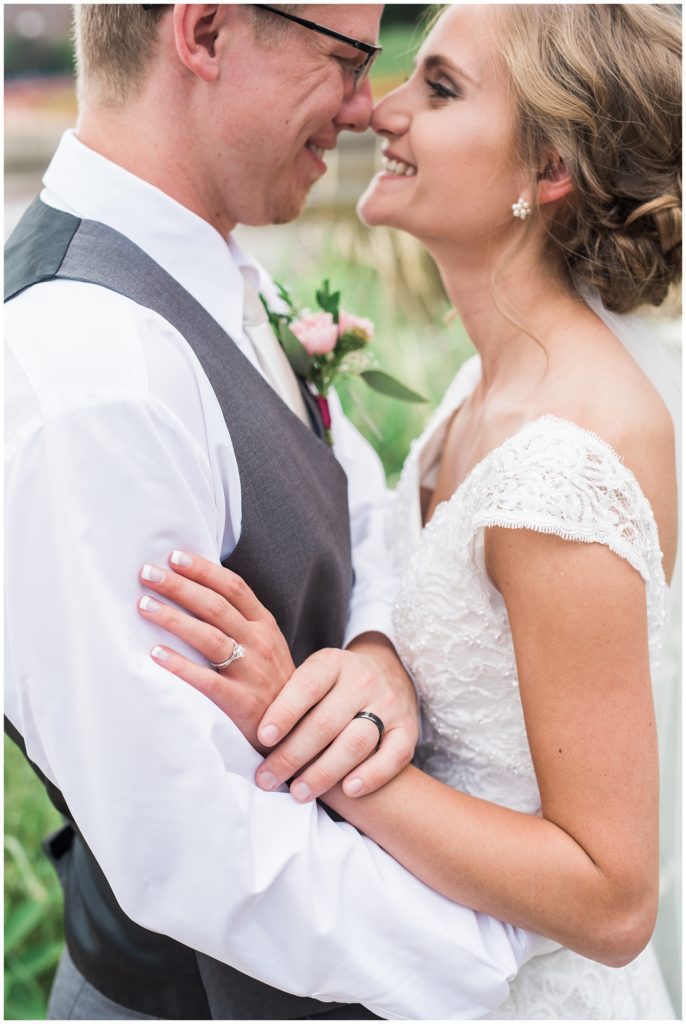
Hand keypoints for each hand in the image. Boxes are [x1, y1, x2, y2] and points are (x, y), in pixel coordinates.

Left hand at [138, 551, 294, 750]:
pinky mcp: (240, 701)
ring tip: (144, 605)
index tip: (174, 557)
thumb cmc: (268, 681)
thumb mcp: (264, 643)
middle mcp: (260, 642)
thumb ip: (238, 618)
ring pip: (209, 637)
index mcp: (264, 624)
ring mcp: (251, 671)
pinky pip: (206, 680)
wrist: (292, 730)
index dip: (204, 570)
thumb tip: (195, 588)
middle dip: (179, 586)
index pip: (233, 587)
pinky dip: (180, 664)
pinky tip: (156, 653)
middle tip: (147, 573)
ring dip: (173, 618)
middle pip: (216, 606)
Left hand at [255, 634, 418, 801]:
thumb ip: (287, 698)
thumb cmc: (333, 686)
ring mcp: (388, 704)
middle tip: (267, 779)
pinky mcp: (407, 729)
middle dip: (292, 756)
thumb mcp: (312, 676)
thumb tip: (247, 731)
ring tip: (298, 793)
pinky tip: (349, 790)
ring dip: (324, 772)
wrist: (389, 672)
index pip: (307, 687)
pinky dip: (372, 775)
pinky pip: (393, 756)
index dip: (283, 712)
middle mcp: (362, 680)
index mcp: (332, 663)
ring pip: (355, 742)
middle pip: (325, 723)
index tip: (262, 738)